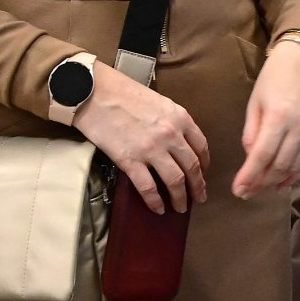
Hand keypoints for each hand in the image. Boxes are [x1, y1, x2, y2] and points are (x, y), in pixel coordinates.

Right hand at [73, 64, 210, 214]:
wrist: (94, 92)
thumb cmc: (123, 92)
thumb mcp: (159, 102)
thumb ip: (172, 121)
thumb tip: (177, 141)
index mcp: (180, 118)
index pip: (201, 147)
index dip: (205, 164)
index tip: (203, 173)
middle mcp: (171, 135)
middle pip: (192, 167)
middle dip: (198, 186)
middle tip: (200, 197)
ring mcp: (151, 150)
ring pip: (175, 181)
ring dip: (181, 198)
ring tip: (181, 208)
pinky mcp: (130, 161)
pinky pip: (148, 188)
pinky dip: (155, 201)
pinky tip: (158, 208)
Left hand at [233, 40, 299, 199]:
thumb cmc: (274, 77)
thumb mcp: (255, 101)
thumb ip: (252, 132)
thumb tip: (251, 158)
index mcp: (279, 116)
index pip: (262, 155)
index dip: (249, 176)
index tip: (238, 190)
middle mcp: (299, 128)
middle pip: (279, 166)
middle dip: (261, 184)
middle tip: (246, 193)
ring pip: (295, 168)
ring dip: (277, 183)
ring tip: (262, 190)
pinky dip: (295, 176)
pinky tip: (283, 182)